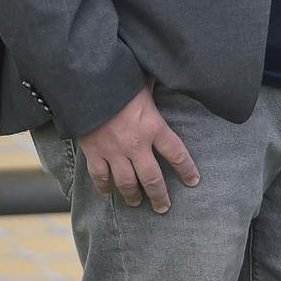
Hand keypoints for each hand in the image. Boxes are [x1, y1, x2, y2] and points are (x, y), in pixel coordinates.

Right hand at [77, 83, 198, 213]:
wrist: (87, 86)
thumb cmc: (122, 81)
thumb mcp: (147, 82)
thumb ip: (161, 85)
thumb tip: (176, 72)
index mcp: (154, 127)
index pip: (177, 154)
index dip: (187, 170)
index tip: (193, 181)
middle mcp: (136, 145)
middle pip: (152, 178)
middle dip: (159, 195)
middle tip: (164, 208)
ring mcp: (114, 152)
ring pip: (126, 182)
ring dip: (133, 196)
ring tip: (138, 204)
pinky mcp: (93, 153)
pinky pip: (100, 177)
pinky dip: (104, 187)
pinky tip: (108, 193)